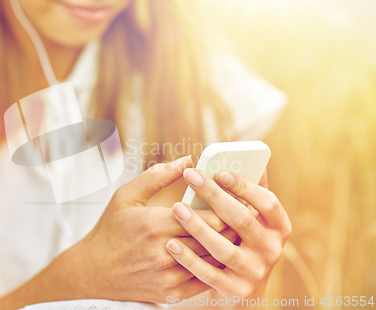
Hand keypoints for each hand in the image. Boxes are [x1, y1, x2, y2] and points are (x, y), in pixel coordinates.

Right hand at [52, 156, 237, 302]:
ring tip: (241, 234)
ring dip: (228, 247)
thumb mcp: (126, 196)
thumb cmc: (110, 230)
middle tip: (246, 215)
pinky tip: (222, 256)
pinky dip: (217, 268)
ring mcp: (169, 275)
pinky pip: (205, 281)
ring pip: (213, 261)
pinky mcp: (171, 293)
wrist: (94, 271)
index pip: (206, 217)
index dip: (226, 208)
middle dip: (233, 226)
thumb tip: (185, 160)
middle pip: (215, 239)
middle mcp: (164, 252)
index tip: (237, 199)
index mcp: (154, 224)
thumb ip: (156, 177)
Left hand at [165, 169, 290, 305]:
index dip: (245, 186)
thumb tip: (252, 159)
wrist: (240, 289)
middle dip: (214, 196)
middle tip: (191, 177)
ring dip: (198, 226)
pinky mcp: (235, 290)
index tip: (220, 172)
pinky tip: (170, 244)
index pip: (267, 202)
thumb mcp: (254, 218)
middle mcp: (271, 250)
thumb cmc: (241, 240)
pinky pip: (208, 274)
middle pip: (242, 220)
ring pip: (223, 247)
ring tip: (176, 209)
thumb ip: (251, 192)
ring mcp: (254, 272)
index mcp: (278, 227)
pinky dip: (189, 259)